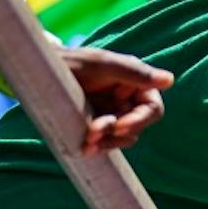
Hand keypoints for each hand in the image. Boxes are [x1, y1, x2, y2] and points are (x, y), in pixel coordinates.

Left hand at [57, 47, 173, 154]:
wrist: (38, 73)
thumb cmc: (71, 61)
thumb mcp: (102, 64)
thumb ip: (134, 73)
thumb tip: (169, 80)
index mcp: (134, 83)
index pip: (151, 109)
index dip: (140, 121)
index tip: (119, 126)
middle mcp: (126, 101)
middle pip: (138, 128)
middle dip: (118, 133)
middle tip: (94, 133)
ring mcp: (111, 116)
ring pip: (122, 140)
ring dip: (107, 142)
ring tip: (86, 140)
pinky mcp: (96, 128)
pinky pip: (106, 144)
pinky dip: (97, 147)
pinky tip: (85, 147)